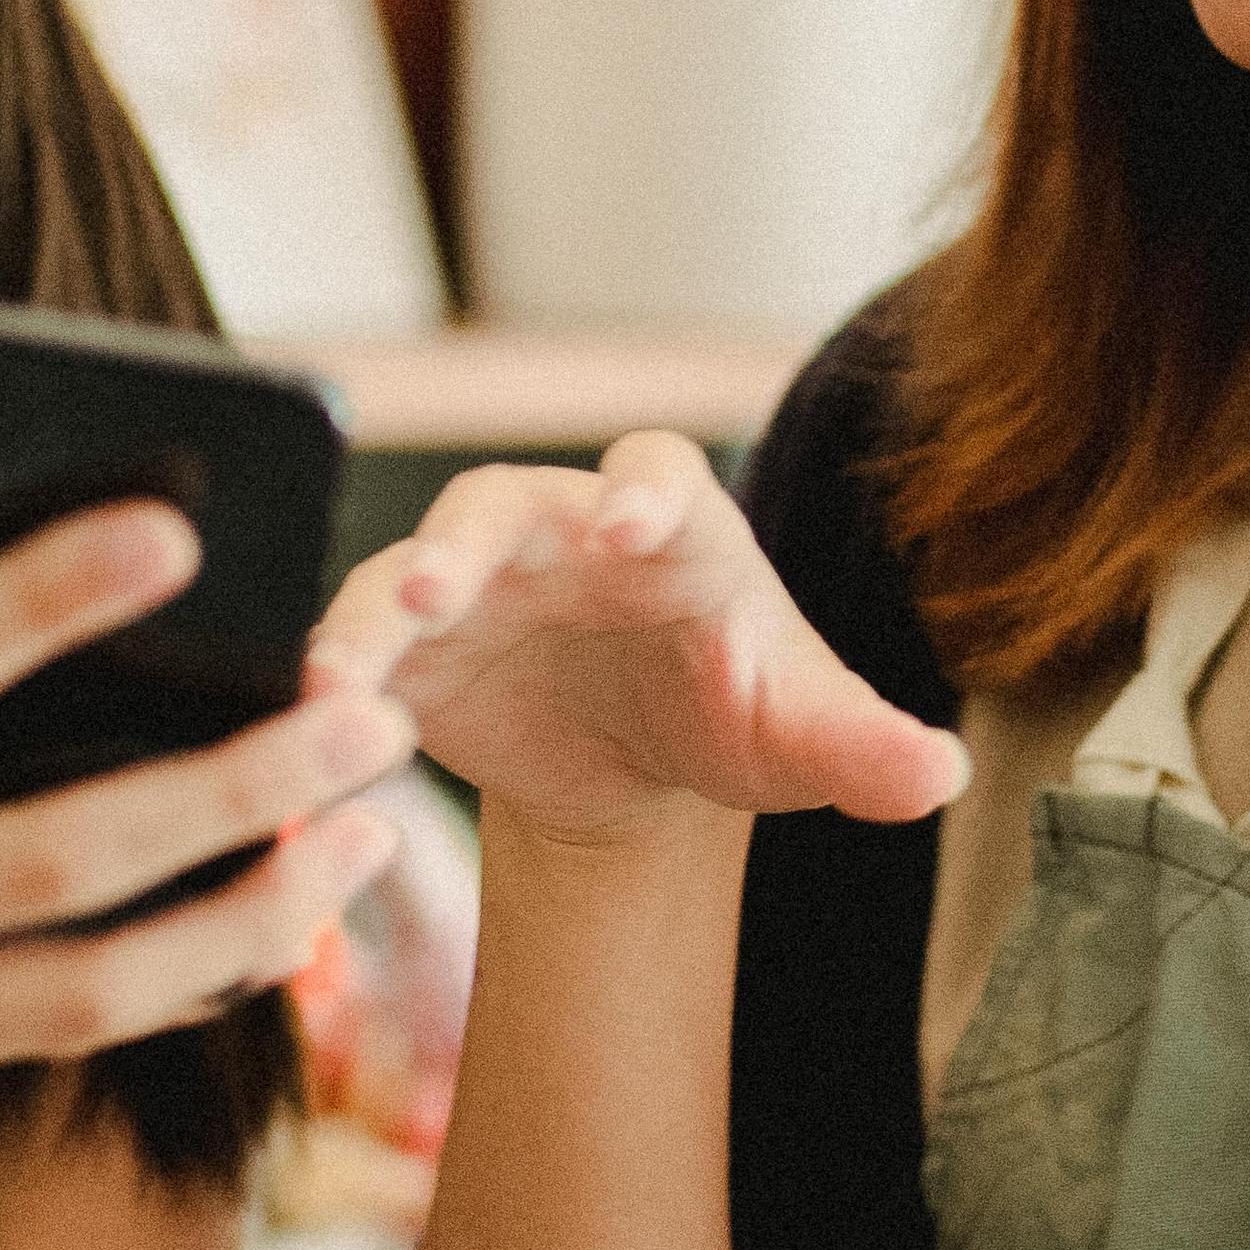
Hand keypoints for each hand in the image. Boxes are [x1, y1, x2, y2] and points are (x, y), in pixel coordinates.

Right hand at [0, 499, 412, 1169]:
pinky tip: (258, 928)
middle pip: (64, 852)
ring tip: (360, 838)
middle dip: (237, 786)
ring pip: (91, 980)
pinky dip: (162, 978)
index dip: (48, 598)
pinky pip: (40, 1028)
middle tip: (361, 715)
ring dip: (246, 911)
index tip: (174, 531)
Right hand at [316, 437, 966, 848]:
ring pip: (408, 567)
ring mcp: (478, 586)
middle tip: (438, 581)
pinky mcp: (416, 652)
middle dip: (467, 539)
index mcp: (672, 530)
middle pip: (502, 503)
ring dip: (376, 606)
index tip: (626, 523)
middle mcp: (559, 534)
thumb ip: (865, 749)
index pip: (657, 473)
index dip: (639, 490)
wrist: (646, 768)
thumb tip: (939, 775)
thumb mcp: (802, 737)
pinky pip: (361, 646)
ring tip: (342, 666)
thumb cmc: (736, 715)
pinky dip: (331, 673)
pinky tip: (309, 713)